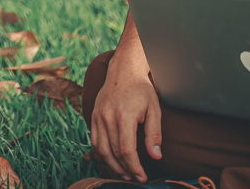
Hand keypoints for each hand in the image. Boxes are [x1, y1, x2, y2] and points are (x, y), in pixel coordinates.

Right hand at [89, 67, 162, 182]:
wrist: (122, 72)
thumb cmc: (141, 90)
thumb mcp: (154, 109)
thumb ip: (154, 134)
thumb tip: (156, 156)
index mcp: (124, 116)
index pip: (126, 149)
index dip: (134, 166)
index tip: (143, 177)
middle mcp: (107, 117)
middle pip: (113, 152)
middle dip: (125, 169)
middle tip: (136, 178)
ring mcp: (98, 116)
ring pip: (101, 149)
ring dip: (111, 165)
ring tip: (124, 173)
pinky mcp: (93, 116)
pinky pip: (94, 140)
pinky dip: (102, 153)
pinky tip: (112, 160)